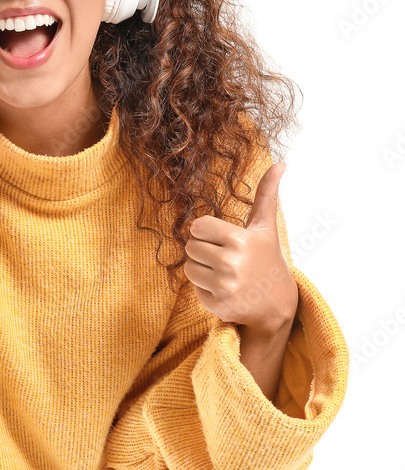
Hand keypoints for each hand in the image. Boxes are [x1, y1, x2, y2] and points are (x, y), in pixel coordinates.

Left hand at [184, 162, 298, 333]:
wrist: (278, 306)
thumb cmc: (267, 259)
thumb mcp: (266, 227)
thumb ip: (267, 194)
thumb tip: (280, 163)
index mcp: (239, 240)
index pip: (197, 227)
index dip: (207, 232)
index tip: (224, 240)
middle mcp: (231, 263)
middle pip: (190, 247)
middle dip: (204, 251)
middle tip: (226, 258)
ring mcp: (224, 286)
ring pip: (188, 267)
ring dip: (202, 270)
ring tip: (225, 273)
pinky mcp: (218, 305)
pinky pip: (194, 288)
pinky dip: (206, 289)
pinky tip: (225, 290)